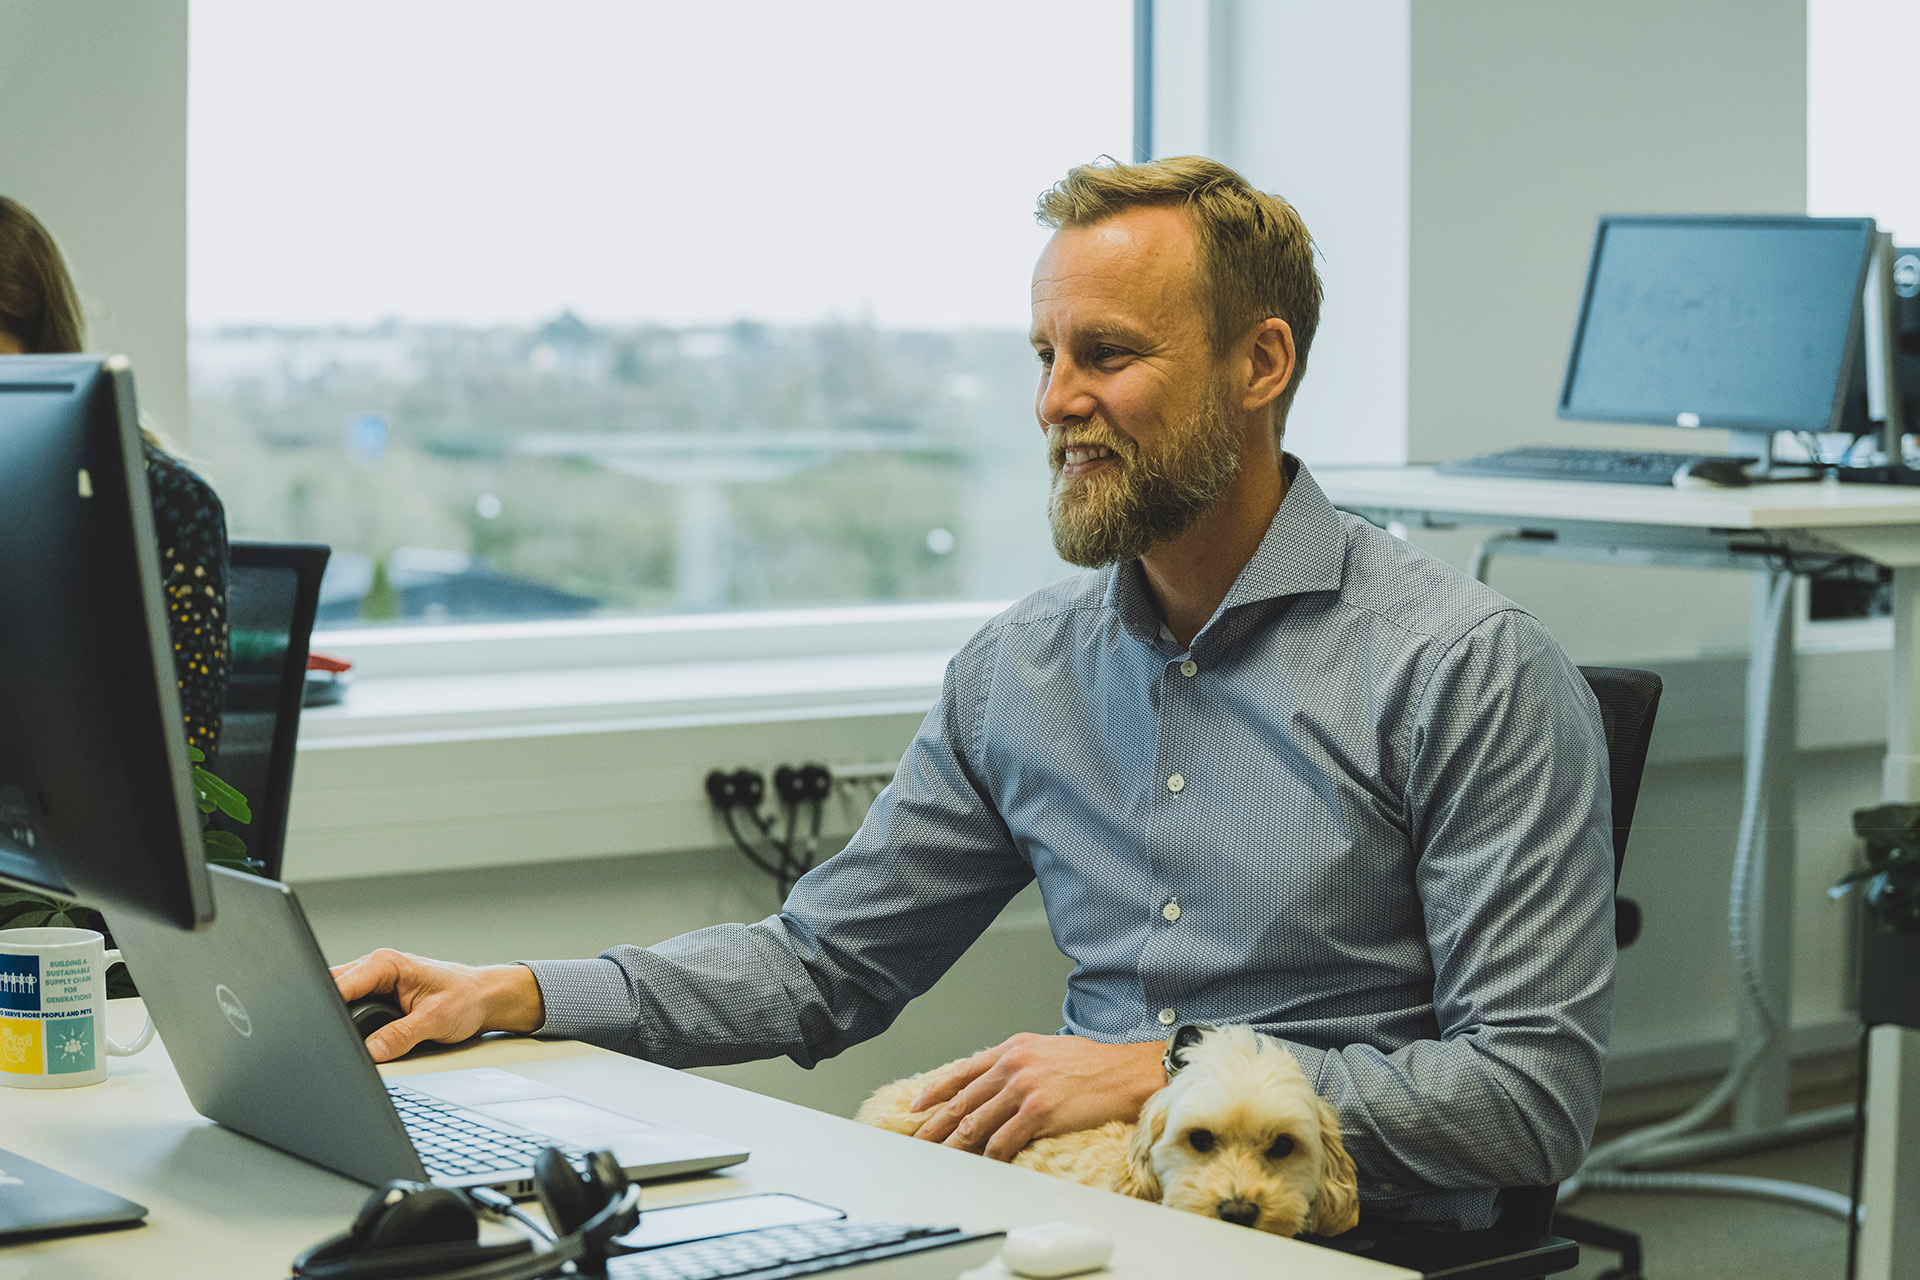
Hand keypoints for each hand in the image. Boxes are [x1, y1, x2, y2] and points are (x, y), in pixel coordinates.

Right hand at [330, 948, 544, 1063]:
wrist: (483, 997)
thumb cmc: (466, 998)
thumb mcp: (435, 1020)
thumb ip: (401, 1035)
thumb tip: (371, 1050)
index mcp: (387, 964)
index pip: (341, 984)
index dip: (326, 1006)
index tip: (320, 1026)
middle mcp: (376, 968)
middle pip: (331, 989)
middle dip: (327, 1012)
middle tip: (327, 1038)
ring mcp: (373, 981)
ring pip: (337, 998)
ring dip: (337, 1016)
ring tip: (338, 1038)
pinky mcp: (375, 995)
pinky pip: (349, 1006)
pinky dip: (345, 1019)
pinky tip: (348, 1034)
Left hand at [907, 1034, 1165, 1161]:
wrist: (1126, 1072)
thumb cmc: (1094, 1064)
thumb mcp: (1049, 1050)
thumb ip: (1019, 1064)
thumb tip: (999, 1084)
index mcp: (1013, 1050)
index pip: (963, 1071)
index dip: (936, 1090)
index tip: (918, 1106)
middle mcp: (1013, 1065)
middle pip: (963, 1100)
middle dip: (936, 1125)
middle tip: (919, 1142)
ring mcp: (1024, 1089)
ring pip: (976, 1123)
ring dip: (956, 1146)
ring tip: (942, 1160)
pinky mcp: (1038, 1112)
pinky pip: (1003, 1141)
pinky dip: (989, 1157)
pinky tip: (982, 1166)